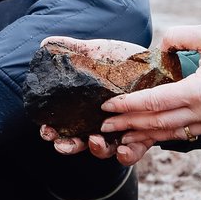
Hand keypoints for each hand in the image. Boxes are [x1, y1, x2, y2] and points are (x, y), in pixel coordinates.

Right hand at [36, 35, 149, 159]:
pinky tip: (123, 148)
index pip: (63, 126)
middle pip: (78, 143)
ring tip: (95, 140)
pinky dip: (126, 155)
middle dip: (68, 146)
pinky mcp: (142, 135)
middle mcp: (99, 124)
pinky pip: (133, 152)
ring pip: (104, 150)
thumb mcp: (97, 52)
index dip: (52, 132)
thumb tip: (45, 44)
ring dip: (97, 149)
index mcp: (84, 110)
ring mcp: (119, 131)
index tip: (48, 129)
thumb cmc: (121, 60)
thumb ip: (73, 49)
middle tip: (64, 143)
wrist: (155, 62)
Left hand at [88, 24, 200, 164]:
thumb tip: (157, 47)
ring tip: (121, 134)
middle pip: (157, 124)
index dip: (127, 106)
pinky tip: (151, 133)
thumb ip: (177, 36)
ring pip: (171, 134)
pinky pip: (187, 135)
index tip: (106, 106)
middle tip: (102, 126)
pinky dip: (166, 135)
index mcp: (199, 92)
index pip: (153, 103)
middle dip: (127, 125)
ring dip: (144, 135)